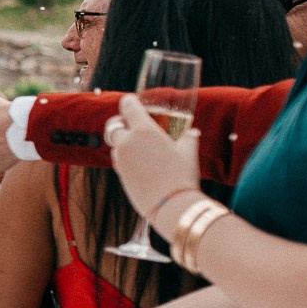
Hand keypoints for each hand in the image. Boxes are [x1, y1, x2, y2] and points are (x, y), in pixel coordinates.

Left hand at [105, 94, 200, 225]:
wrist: (172, 205)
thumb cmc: (182, 175)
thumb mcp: (189, 152)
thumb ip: (188, 138)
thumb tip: (192, 132)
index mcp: (143, 130)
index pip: (127, 106)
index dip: (129, 102)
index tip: (132, 102)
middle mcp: (127, 142)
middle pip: (114, 126)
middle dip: (122, 124)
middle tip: (133, 127)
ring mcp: (120, 160)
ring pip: (115, 145)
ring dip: (123, 144)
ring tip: (142, 149)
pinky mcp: (119, 176)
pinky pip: (119, 162)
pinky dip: (126, 159)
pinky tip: (142, 165)